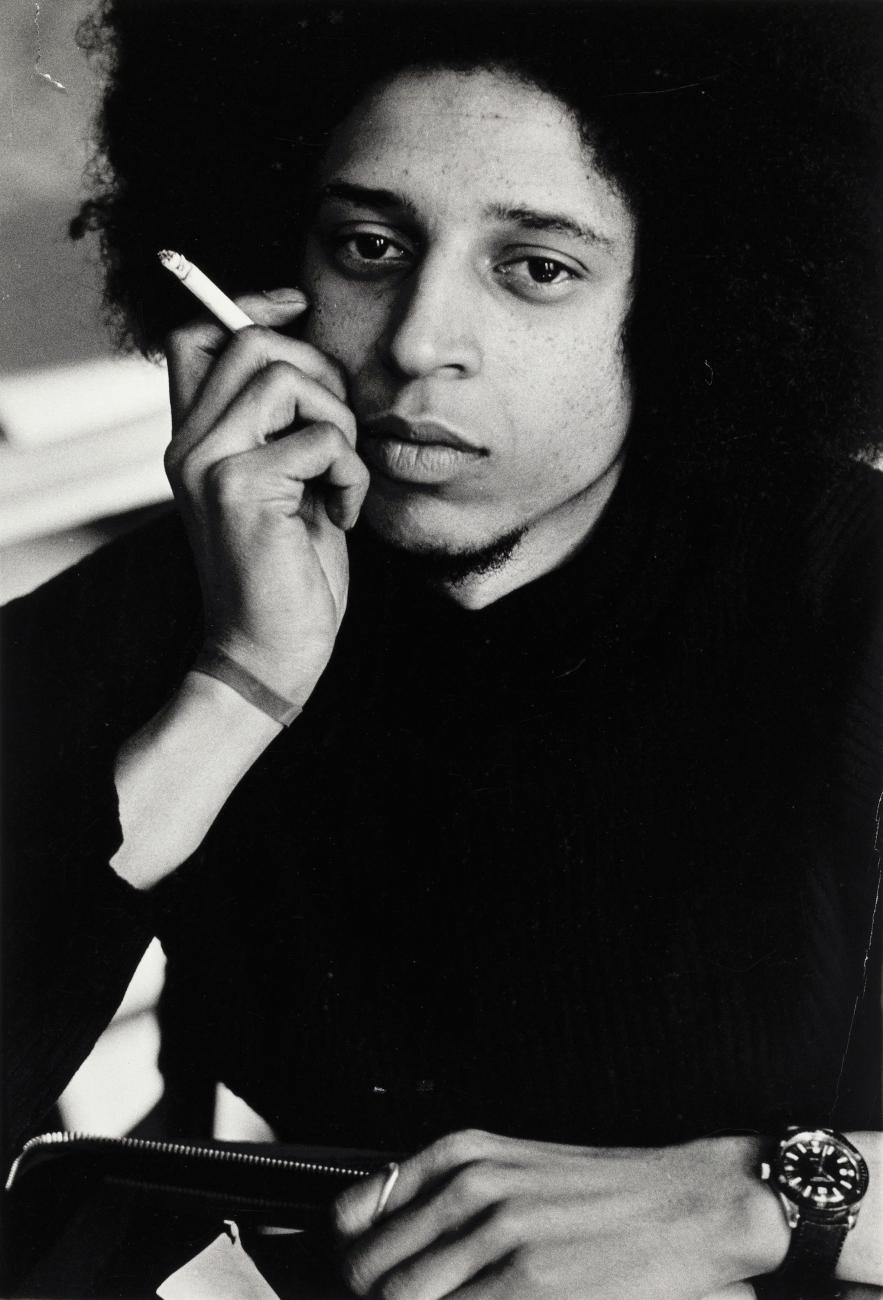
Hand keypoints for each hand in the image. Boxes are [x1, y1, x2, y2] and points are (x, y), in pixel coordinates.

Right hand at [164, 289, 369, 702]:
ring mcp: (207, 464)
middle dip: (321, 372)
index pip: (194, 335)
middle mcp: (189, 445)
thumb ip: (285, 428)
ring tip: (340, 477)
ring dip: (341, 422)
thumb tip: (318, 358)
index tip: (299, 306)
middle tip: (341, 433)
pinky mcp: (239, 489)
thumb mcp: (288, 486)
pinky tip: (342, 515)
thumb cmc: (291, 574)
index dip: (248, 305)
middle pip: (251, 341)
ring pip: (287, 376)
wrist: (270, 654)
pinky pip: (324, 437)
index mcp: (196, 440)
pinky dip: (353, 473)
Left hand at [333, 1128, 784, 1298]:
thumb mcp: (516, 1167)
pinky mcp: (530, 1283)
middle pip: (372, 1267)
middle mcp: (472, 1188)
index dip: (348, 1258)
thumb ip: (451, 1195)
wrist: (689, 1204)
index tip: (357, 1281)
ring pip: (403, 1297)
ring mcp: (500, 1236)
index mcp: (464, 1155)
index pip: (358, 1214)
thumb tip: (387, 1235)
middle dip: (369, 1298)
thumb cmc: (606, 1193)